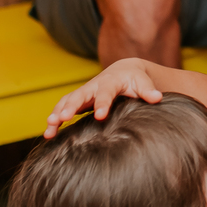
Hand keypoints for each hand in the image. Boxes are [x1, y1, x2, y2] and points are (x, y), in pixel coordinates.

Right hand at [44, 58, 161, 135]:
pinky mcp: (77, 101)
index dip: (102, 104)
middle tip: (62, 118)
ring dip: (57, 113)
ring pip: (66, 101)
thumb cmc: (134, 80)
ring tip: (49, 127)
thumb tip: (157, 97)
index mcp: (110, 82)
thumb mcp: (143, 83)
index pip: (106, 93)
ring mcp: (83, 93)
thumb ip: (148, 91)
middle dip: (70, 106)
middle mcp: (93, 87)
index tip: (100, 116)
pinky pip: (62, 109)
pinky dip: (55, 120)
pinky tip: (49, 135)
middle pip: (79, 95)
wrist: (123, 72)